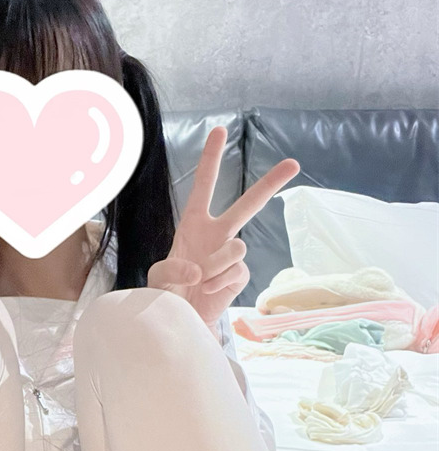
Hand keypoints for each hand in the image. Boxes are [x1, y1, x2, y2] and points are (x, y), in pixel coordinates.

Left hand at [147, 126, 299, 329]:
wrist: (180, 320)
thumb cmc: (166, 294)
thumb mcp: (157, 277)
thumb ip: (171, 268)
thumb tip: (198, 269)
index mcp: (193, 225)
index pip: (203, 186)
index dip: (211, 159)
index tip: (220, 131)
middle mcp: (216, 234)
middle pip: (247, 204)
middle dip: (270, 184)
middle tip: (293, 164)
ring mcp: (230, 255)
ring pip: (237, 245)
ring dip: (216, 263)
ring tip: (200, 279)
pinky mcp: (239, 275)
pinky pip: (237, 270)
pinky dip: (220, 282)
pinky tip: (208, 290)